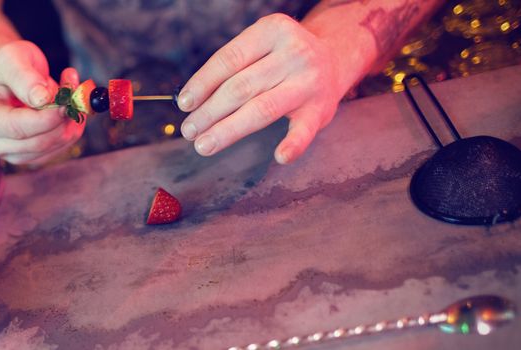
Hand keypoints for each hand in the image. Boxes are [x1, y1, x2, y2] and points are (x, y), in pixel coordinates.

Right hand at [0, 40, 84, 164]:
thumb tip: (42, 98)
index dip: (46, 117)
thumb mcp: (11, 57)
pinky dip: (70, 128)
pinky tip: (67, 107)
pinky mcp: (30, 157)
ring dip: (68, 122)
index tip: (67, 100)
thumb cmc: (6, 65)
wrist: (8, 77)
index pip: (17, 128)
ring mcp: (10, 154)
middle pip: (36, 142)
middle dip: (61, 119)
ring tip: (69, 92)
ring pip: (51, 148)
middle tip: (74, 92)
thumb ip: (24, 76)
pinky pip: (59, 149)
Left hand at [177, 13, 343, 163]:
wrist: (336, 57)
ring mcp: (309, 83)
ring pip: (262, 109)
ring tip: (204, 145)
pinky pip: (305, 130)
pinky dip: (294, 145)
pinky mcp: (322, 110)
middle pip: (241, 87)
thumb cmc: (282, 56)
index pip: (229, 59)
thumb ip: (232, 66)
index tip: (184, 104)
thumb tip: (192, 100)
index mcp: (273, 31)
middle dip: (209, 112)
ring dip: (228, 130)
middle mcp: (294, 54)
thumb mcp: (261, 45)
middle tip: (189, 131)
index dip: (202, 83)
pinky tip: (280, 157)